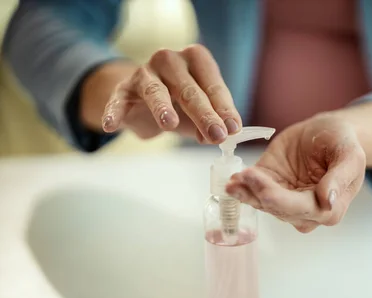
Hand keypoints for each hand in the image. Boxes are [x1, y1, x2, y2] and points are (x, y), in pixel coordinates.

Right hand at [101, 45, 241, 142]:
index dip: (224, 109)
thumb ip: (212, 123)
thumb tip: (220, 136)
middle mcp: (170, 59)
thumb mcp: (200, 113)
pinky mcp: (123, 89)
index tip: (233, 129)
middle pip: (189, 89)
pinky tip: (110, 125)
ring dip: (163, 108)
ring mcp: (144, 72)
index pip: (213, 85)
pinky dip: (114, 112)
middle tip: (216, 135)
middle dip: (204, 114)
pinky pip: (118, 101)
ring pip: (156, 92)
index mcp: (196, 59)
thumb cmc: (180, 103)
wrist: (141, 100)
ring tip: (170, 124)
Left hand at [225, 113, 365, 232]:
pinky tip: (233, 180)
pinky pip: (253, 193)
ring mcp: (285, 202)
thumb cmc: (342, 142)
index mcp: (329, 208)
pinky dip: (242, 188)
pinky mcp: (269, 188)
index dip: (280, 199)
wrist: (326, 130)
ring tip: (235, 180)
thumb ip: (340, 178)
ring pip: (263, 203)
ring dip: (247, 192)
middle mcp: (305, 212)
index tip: (263, 186)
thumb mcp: (350, 154)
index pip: (302, 210)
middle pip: (279, 208)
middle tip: (244, 177)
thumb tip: (328, 202)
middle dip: (260, 193)